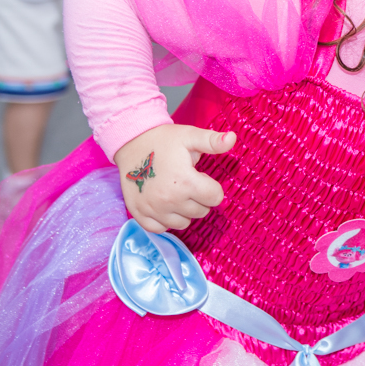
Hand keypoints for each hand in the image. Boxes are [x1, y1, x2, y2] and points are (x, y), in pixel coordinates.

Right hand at [114, 124, 237, 232]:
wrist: (131, 142)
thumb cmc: (164, 139)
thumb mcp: (190, 136)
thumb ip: (213, 141)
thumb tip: (233, 138)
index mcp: (185, 181)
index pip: (215, 198)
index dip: (211, 187)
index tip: (200, 176)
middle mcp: (169, 200)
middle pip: (201, 212)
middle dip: (200, 198)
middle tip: (187, 182)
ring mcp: (152, 209)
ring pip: (183, 223)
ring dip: (184, 211)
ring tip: (176, 192)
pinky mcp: (139, 214)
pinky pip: (160, 229)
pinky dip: (165, 221)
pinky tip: (164, 205)